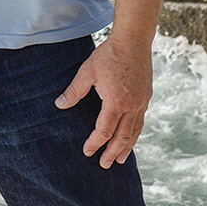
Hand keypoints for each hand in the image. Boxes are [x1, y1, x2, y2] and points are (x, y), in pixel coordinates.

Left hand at [55, 34, 152, 167]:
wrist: (134, 40)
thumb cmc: (109, 55)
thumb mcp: (87, 72)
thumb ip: (74, 91)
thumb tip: (60, 105)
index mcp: (115, 102)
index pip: (104, 130)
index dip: (95, 143)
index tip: (88, 151)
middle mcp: (131, 105)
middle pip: (122, 137)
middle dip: (112, 152)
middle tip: (105, 165)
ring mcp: (141, 102)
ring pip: (135, 131)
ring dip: (127, 147)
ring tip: (121, 159)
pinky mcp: (146, 96)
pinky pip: (141, 120)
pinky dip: (135, 132)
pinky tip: (130, 136)